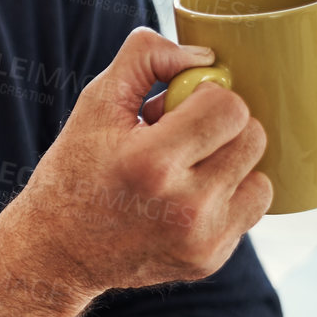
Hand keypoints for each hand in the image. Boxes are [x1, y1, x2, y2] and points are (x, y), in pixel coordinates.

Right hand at [0, 27, 269, 316]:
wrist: (55, 251)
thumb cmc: (74, 171)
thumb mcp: (94, 105)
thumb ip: (144, 60)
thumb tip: (204, 57)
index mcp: (151, 163)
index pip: (230, 107)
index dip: (206, 97)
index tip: (176, 108)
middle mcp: (184, 206)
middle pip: (253, 138)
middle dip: (222, 127)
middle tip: (180, 137)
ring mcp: (201, 238)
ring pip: (261, 176)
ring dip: (230, 164)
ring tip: (186, 170)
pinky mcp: (210, 259)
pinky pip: (249, 210)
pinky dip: (226, 198)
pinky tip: (186, 201)